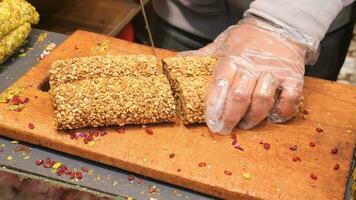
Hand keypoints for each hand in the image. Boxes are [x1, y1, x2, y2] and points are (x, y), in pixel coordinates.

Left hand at [181, 17, 313, 133]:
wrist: (279, 25)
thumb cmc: (247, 38)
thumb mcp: (223, 42)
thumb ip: (204, 55)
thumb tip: (180, 60)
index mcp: (232, 58)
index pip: (220, 85)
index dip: (214, 106)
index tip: (211, 121)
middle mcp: (253, 66)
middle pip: (239, 97)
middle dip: (230, 117)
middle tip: (225, 129)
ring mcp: (274, 72)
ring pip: (262, 100)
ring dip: (253, 117)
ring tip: (246, 124)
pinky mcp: (293, 77)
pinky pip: (290, 98)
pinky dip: (282, 111)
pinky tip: (273, 117)